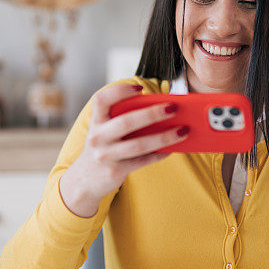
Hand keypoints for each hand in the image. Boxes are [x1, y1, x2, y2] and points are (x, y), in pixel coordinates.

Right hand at [60, 83, 188, 216]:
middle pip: (126, 122)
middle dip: (152, 114)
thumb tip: (159, 109)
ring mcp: (105, 155)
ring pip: (139, 145)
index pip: (101, 99)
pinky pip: (142, 161)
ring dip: (164, 137)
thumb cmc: (104, 148)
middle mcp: (98, 137)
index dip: (119, 91)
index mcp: (96, 121)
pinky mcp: (115, 171)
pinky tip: (171, 149)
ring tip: (182, 130)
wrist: (86, 180)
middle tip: (173, 108)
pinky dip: (159, 154)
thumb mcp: (105, 131)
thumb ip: (123, 119)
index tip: (140, 88)